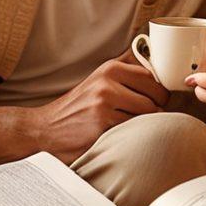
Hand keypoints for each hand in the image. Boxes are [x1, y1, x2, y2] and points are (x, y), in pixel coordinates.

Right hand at [30, 49, 169, 162]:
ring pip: (149, 114)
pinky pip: (135, 129)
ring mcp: (104, 102)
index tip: (155, 102)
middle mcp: (107, 81)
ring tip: (131, 128)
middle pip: (156, 95)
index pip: (153, 77)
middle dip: (158, 109)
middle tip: (146, 118)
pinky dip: (133, 136)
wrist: (44, 130)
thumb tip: (161, 70)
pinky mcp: (102, 124)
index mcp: (110, 68)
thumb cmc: (78, 109)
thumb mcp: (99, 82)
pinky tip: (120, 137)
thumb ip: (127, 75)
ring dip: (146, 124)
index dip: (159, 92)